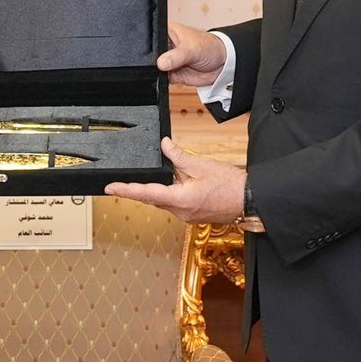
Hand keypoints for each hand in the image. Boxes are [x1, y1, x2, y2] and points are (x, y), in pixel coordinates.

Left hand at [104, 137, 244, 223]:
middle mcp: (181, 212)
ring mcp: (187, 216)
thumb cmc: (230, 185)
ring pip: (164, 199)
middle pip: (154, 197)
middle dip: (145, 186)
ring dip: (162, 187)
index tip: (110, 188)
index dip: (126, 190)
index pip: (146, 194)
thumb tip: (163, 145)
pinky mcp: (193, 215)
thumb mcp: (202, 165)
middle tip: (131, 177)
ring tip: (175, 174)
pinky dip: (173, 191)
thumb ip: (179, 156)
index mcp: (181, 200)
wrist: (250, 201)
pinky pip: (175, 202)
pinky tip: (180, 181)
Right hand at [157, 22, 227, 86]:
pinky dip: (163, 80)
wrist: (223, 64)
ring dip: (158, 72)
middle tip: (162, 64)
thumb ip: (176, 56)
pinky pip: (161, 79)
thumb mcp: (192, 49)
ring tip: (170, 70)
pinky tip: (171, 77)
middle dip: (153, 61)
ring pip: (154, 68)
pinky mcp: (171, 73)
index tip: (152, 54)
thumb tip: (161, 63)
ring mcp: (167, 60)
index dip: (148, 46)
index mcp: (166, 31)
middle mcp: (165, 45)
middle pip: (150, 54)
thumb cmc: (210, 47)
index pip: (151, 38)